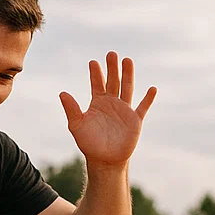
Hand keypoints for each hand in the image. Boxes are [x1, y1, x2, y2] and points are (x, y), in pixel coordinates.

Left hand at [60, 53, 155, 168]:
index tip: (93, 62)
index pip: (97, 84)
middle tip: (111, 54)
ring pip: (127, 88)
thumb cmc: (89, 144)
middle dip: (112, 68)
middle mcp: (112, 103)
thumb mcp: (77, 126)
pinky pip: (143, 107)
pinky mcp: (135, 121)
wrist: (104, 161)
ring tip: (127, 60)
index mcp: (98, 103)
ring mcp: (124, 110)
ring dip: (128, 75)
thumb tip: (62, 93)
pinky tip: (152, 89)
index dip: (95, 73)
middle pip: (113, 81)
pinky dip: (148, 99)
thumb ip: (72, 109)